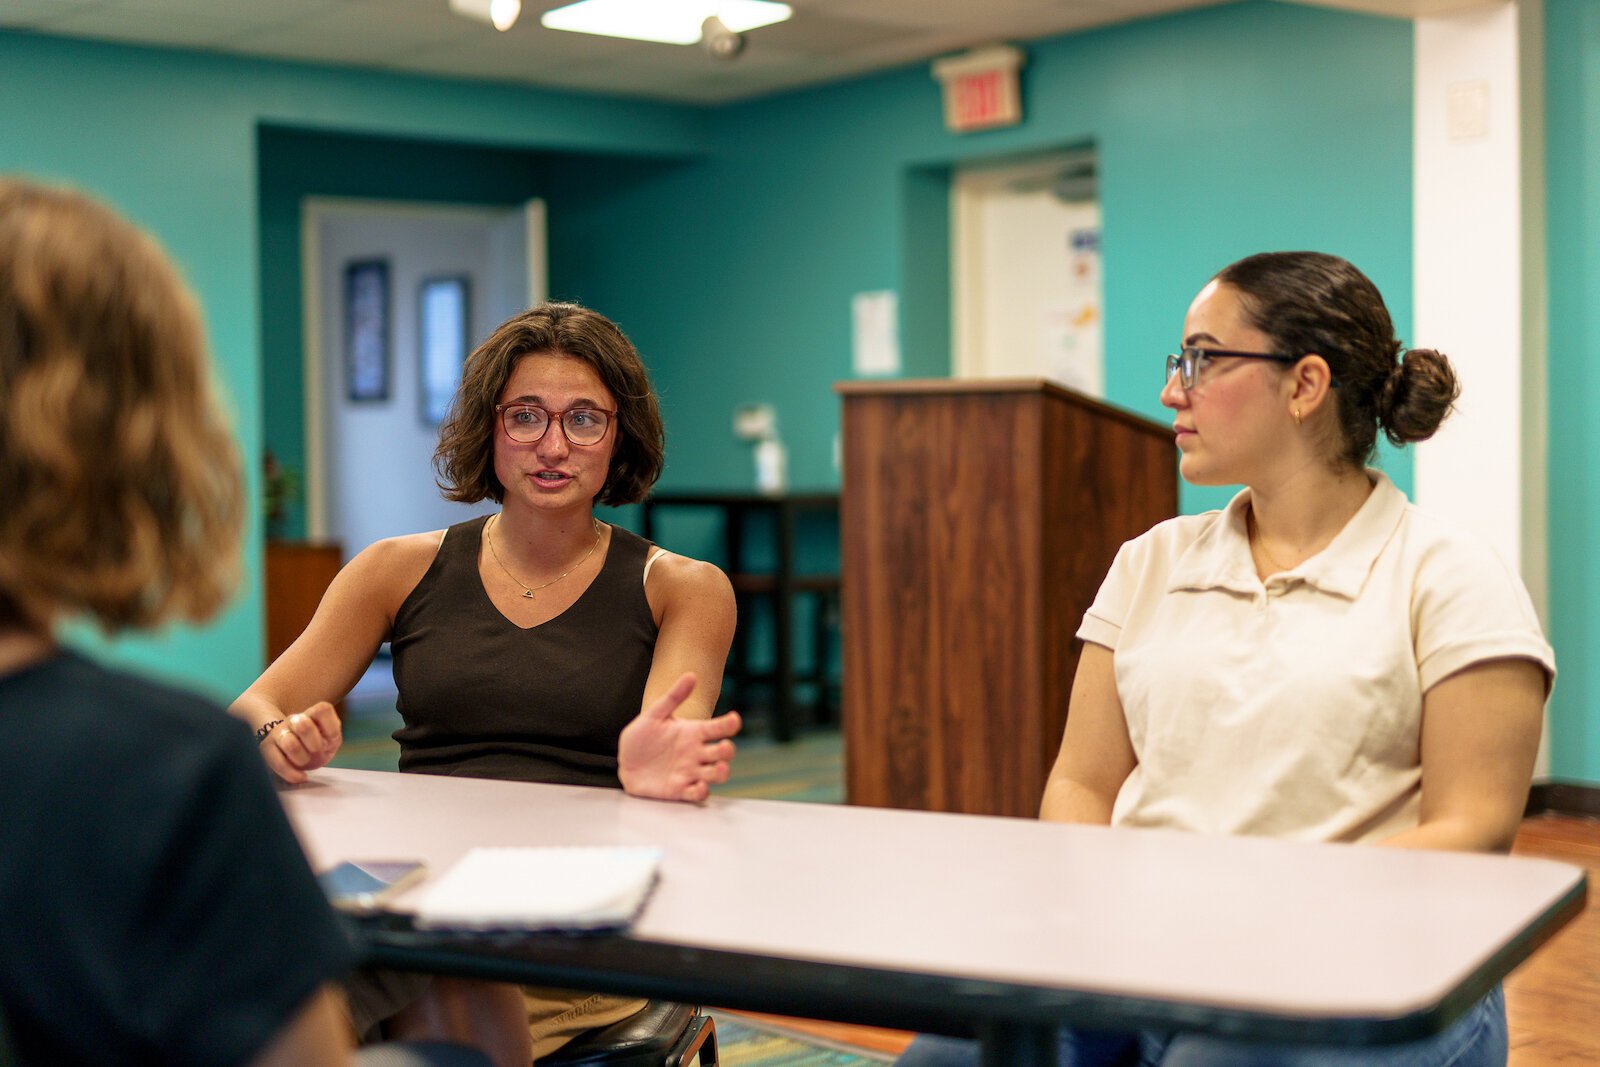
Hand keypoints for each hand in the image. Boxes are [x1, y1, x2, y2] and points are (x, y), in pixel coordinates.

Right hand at [261, 702, 343, 783]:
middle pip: (304, 725)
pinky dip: (291, 773)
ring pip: (289, 743)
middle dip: (315, 744)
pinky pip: (276, 762)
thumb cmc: (316, 744)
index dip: (330, 727)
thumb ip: (331, 736)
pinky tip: (300, 776)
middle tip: (317, 752)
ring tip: (305, 762)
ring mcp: (278, 732)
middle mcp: (294, 720)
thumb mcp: (330, 739)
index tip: (331, 739)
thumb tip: (325, 743)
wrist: (294, 752)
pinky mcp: (266, 748)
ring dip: (302, 758)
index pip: (322, 709)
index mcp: (312, 714)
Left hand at [618, 672, 740, 802]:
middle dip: (727, 751)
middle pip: (722, 753)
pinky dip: (701, 791)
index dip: (728, 724)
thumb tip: (691, 675)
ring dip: (721, 772)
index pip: (718, 728)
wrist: (625, 761)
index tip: (734, 719)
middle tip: (724, 747)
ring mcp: (690, 772)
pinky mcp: (680, 790)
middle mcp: (697, 753)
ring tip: (720, 768)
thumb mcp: (654, 714)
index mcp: (694, 733)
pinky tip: (699, 786)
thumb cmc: (641, 737)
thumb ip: (673, 696)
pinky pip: (696, 793)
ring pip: (715, 774)